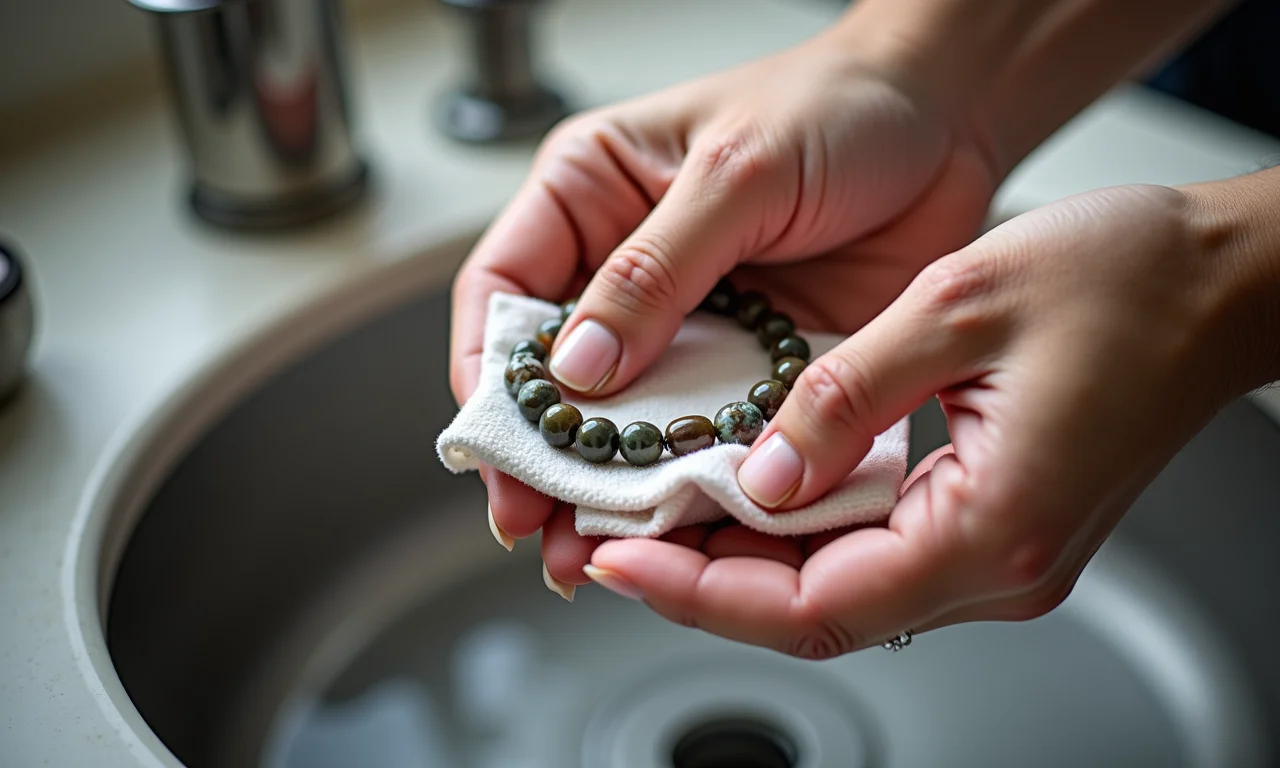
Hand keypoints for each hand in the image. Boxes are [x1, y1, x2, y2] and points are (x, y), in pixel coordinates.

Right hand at [449, 25, 999, 592]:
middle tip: (536, 527)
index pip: (503, 290)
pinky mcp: (749, 363)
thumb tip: (577, 369)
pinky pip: (706, 434)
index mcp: (591, 195)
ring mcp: (688, 324)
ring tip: (594, 549)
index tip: (493, 444)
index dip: (487, 372)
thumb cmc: (834, 106)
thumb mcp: (733, 172)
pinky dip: (693, 481)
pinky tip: (681, 523)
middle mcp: (627, 268)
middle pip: (556, 376)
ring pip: (627, 419)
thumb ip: (653, 270)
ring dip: (610, 485)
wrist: (947, 122)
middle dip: (543, 456)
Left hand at [587, 183, 1263, 654]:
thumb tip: (759, 478)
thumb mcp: (957, 306)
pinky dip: (804, 535)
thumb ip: (846, 398)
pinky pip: (878, 553)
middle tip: (619, 534)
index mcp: (993, 528)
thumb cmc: (1126, 281)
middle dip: (707, 582)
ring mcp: (1002, 555)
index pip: (813, 606)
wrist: (1221, 280)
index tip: (622, 562)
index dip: (702, 595)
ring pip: (843, 589)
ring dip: (749, 560)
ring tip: (664, 514)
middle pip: (818, 611)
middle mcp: (1000, 565)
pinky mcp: (997, 526)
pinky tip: (752, 495)